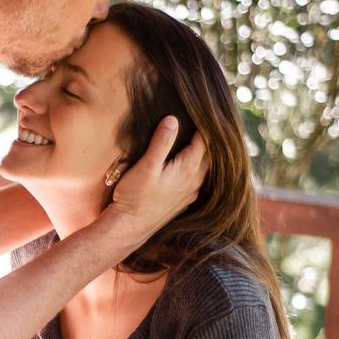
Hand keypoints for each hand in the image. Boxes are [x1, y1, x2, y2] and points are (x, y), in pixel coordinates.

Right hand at [107, 117, 207, 246]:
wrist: (129, 228)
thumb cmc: (135, 197)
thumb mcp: (146, 166)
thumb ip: (161, 142)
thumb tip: (173, 120)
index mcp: (188, 168)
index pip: (205, 140)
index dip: (205, 124)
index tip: (204, 110)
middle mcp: (194, 181)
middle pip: (210, 154)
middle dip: (208, 138)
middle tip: (207, 122)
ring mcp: (190, 193)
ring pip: (205, 168)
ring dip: (204, 154)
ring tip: (201, 140)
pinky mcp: (183, 202)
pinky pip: (197, 180)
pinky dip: (197, 168)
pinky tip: (190, 165)